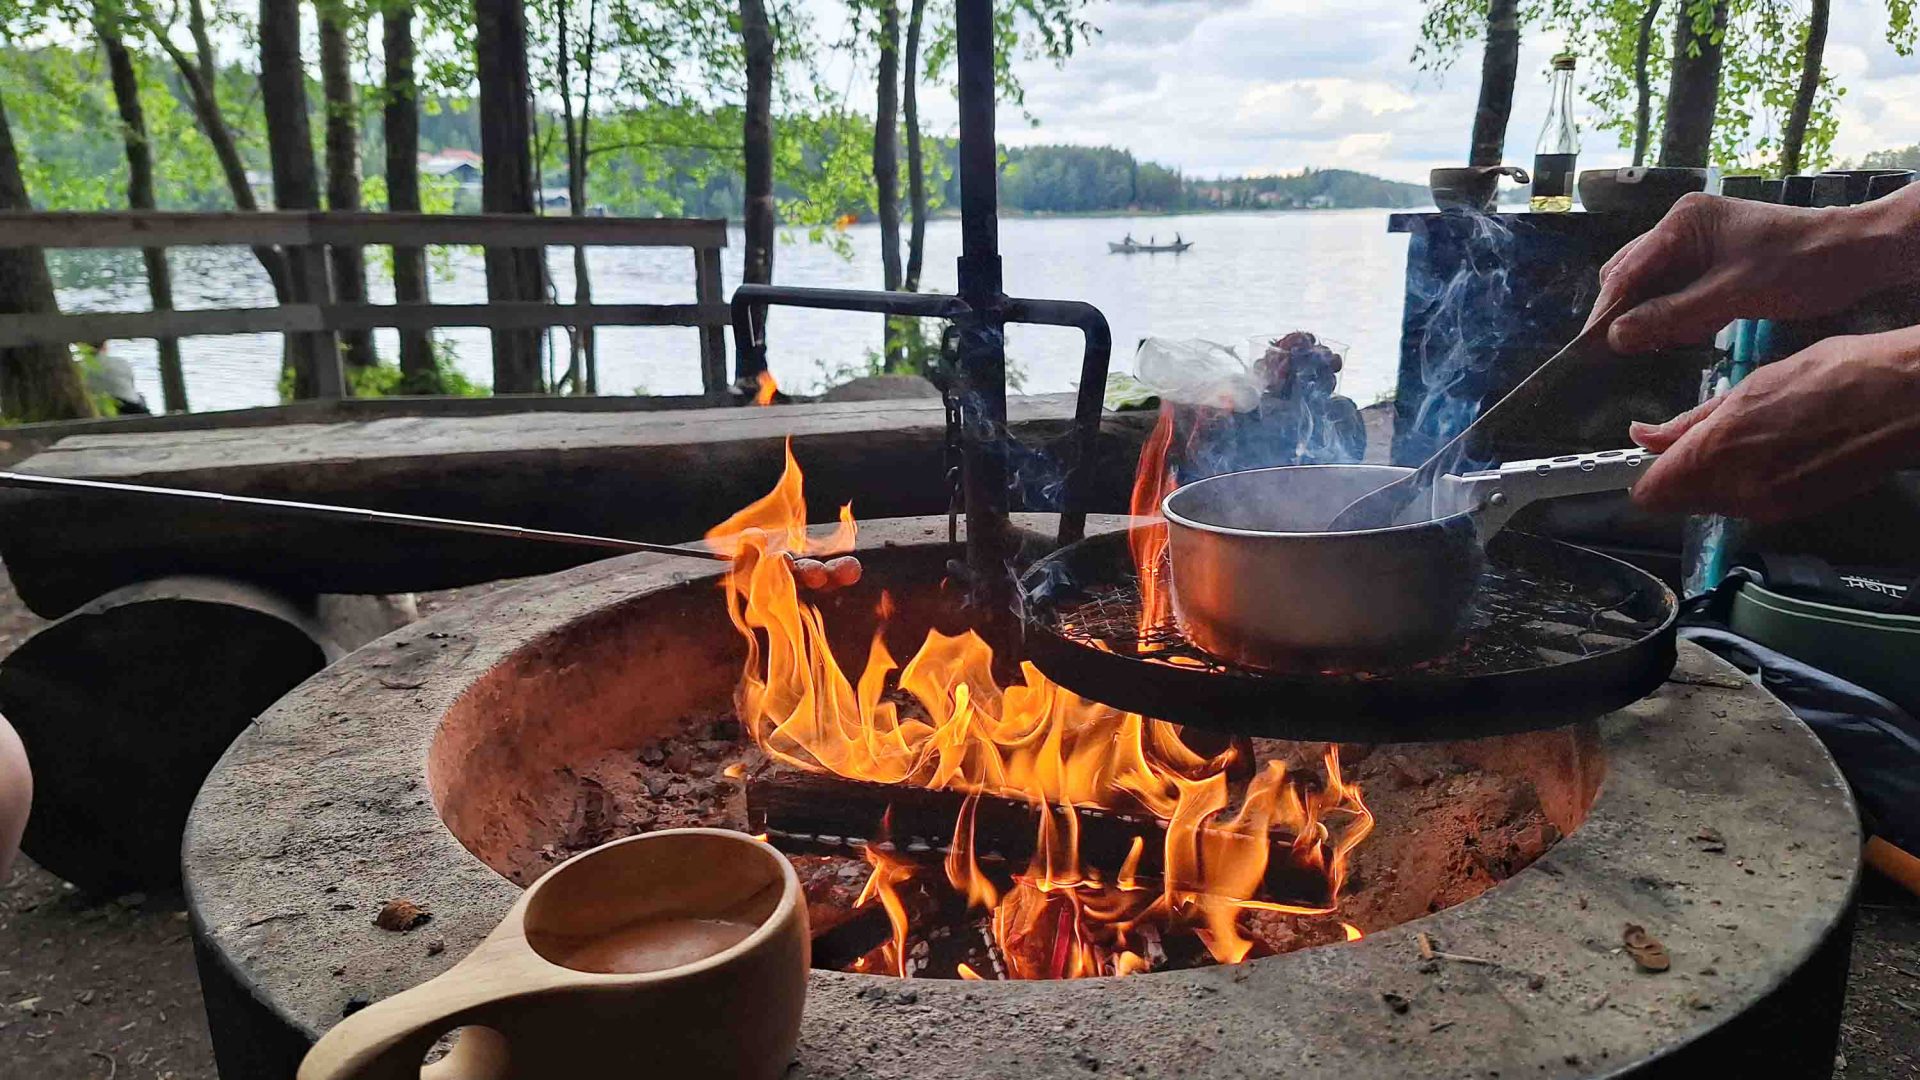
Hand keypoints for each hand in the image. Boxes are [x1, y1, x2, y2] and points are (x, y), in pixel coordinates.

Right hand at [1590, 189, 1918, 353]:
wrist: (1854, 255)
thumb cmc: (1801, 262)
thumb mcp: (1732, 295)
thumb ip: (1671, 316)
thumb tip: (1618, 336)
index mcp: (1682, 222)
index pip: (1627, 270)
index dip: (1607, 310)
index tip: (1589, 346)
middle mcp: (1681, 229)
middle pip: (1632, 278)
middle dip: (1631, 315)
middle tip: (1627, 350)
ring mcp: (1695, 246)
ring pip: (1653, 290)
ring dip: (1659, 318)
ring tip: (1687, 333)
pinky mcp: (1710, 265)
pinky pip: (1678, 295)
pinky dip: (1681, 317)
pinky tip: (1701, 328)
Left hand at [1628, 326, 1919, 520]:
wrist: (1904, 400)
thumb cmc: (1831, 377)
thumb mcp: (1748, 387)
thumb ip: (1689, 421)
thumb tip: (1643, 436)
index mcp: (1717, 455)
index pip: (1650, 494)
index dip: (1645, 475)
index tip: (1650, 456)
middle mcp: (1737, 492)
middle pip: (1680, 501)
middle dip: (1680, 474)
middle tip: (1704, 434)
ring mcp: (1768, 507)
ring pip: (1713, 503)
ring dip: (1715, 477)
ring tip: (1750, 434)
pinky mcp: (1795, 511)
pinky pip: (1748, 504)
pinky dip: (1747, 482)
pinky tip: (1774, 448)